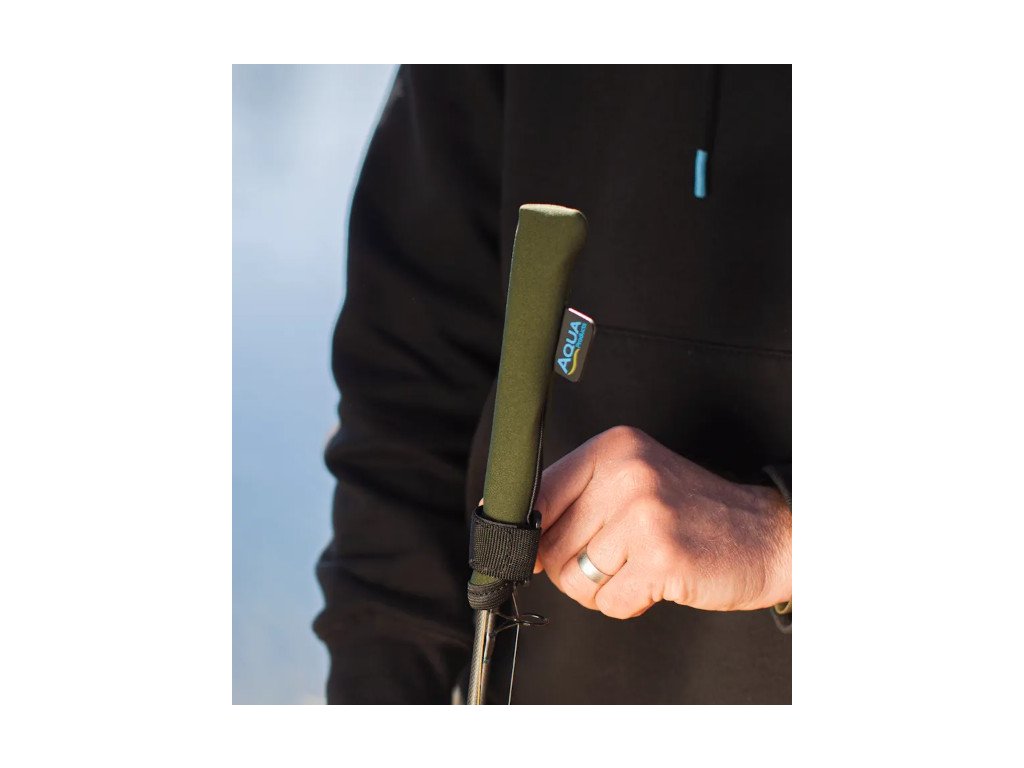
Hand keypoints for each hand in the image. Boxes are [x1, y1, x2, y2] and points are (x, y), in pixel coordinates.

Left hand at [529, 425, 790, 618]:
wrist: (767, 534)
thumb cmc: (694, 513)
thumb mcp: (634, 482)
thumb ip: (575, 500)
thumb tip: (515, 536)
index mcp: (613, 448)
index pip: (537, 496)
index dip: (532, 533)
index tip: (535, 549)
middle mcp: (626, 473)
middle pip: (550, 545)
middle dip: (575, 567)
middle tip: (618, 558)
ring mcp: (644, 513)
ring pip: (574, 578)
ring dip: (603, 588)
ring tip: (640, 566)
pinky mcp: (660, 556)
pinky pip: (609, 602)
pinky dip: (629, 604)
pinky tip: (657, 581)